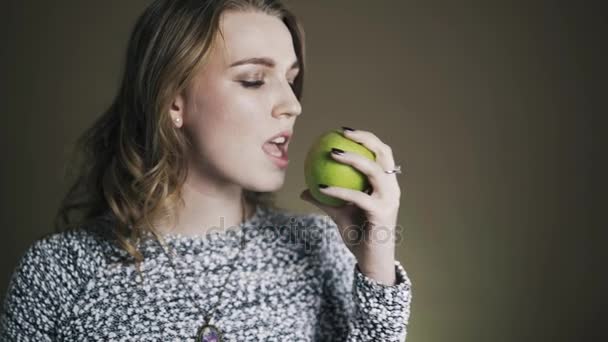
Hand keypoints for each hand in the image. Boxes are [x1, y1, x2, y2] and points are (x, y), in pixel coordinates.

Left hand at [300, 127, 402, 284]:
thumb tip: (304, 189)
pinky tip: (320, 187)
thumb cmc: (358, 236)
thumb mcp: (339, 215)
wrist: (371, 262)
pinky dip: (338, 191)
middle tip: (342, 133)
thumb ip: (325, 200)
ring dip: (353, 159)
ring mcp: (389, 200)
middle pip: (384, 154)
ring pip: (374, 171)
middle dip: (365, 139)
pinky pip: (357, 197)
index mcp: (386, 185)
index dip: (366, 138)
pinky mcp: (381, 213)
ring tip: (333, 152)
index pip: (381, 154)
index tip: (344, 130)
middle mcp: (392, 189)